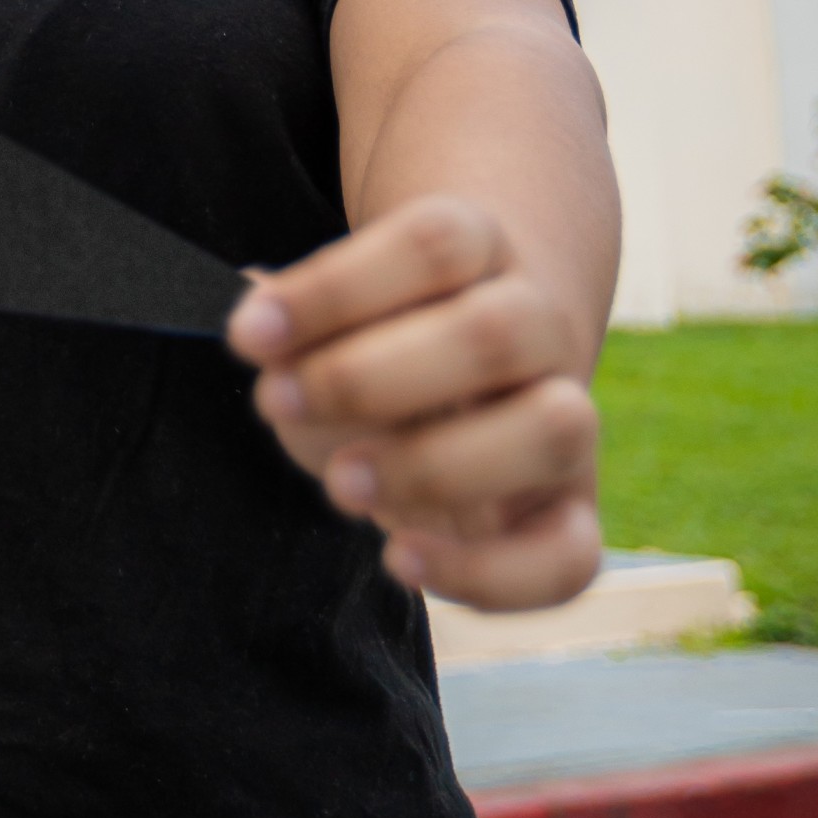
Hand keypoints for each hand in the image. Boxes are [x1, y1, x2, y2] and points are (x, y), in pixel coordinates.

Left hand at [228, 194, 601, 613]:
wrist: (471, 384)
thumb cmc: (376, 349)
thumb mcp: (329, 325)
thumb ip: (293, 327)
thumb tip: (257, 320)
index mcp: (482, 253)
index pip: (435, 244)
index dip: (336, 288)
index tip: (248, 333)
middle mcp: (540, 327)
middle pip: (498, 331)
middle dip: (370, 377)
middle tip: (279, 402)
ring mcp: (567, 421)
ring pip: (556, 428)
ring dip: (434, 466)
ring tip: (340, 483)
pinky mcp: (568, 516)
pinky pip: (569, 557)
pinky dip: (487, 572)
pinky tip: (399, 558)